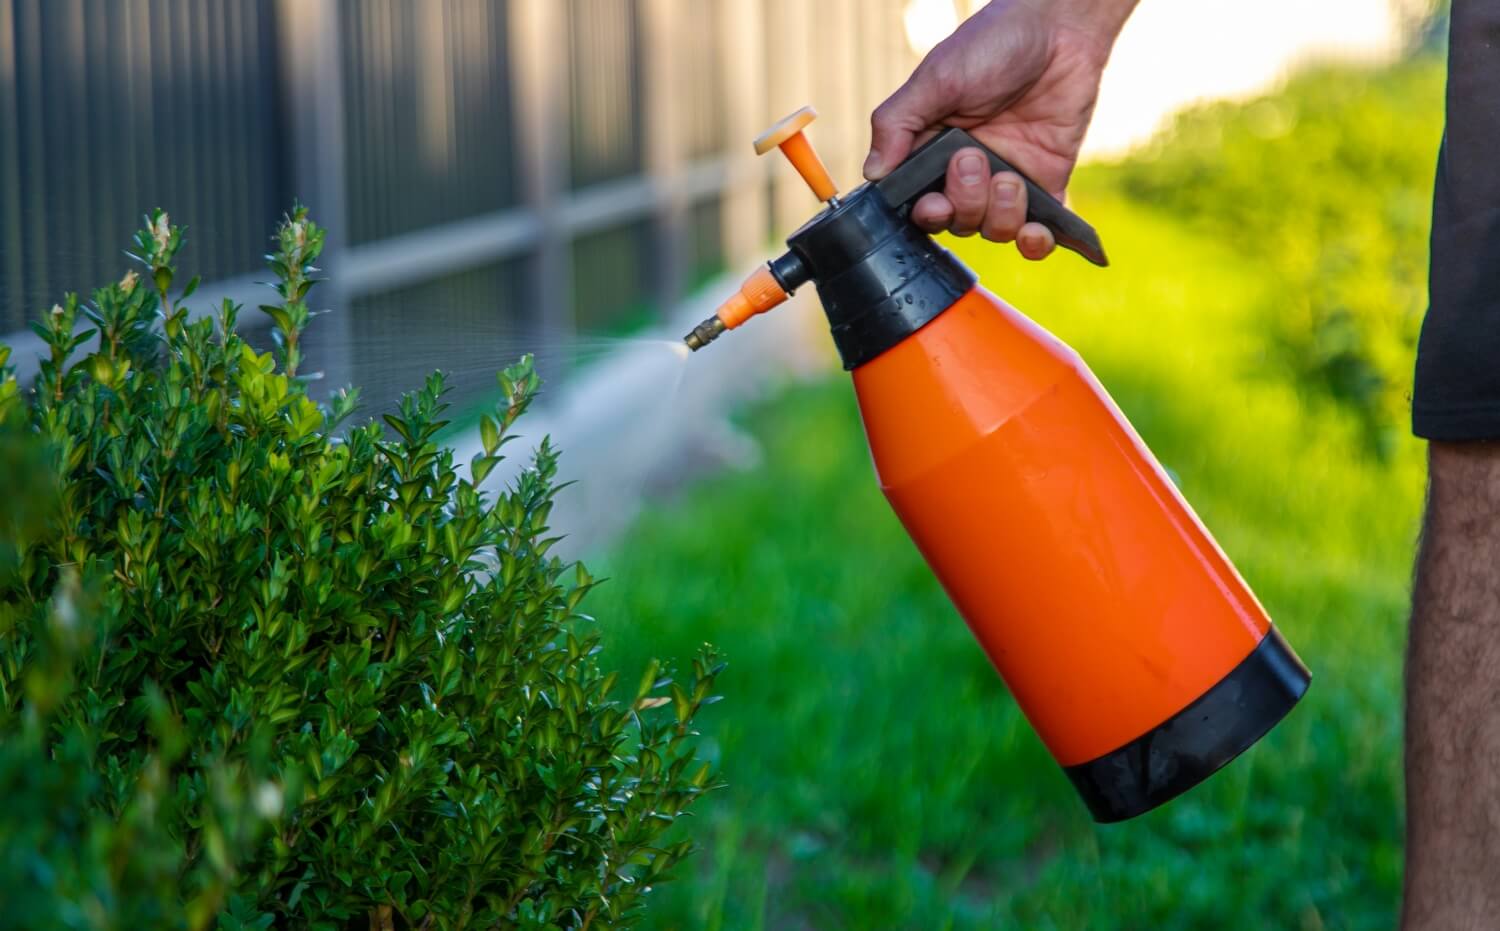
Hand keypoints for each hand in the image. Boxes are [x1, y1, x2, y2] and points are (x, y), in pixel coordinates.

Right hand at [864, 0, 1133, 258]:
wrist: (1058, 29)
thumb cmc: (992, 45)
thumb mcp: (935, 79)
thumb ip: (896, 125)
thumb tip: (872, 175)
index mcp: (931, 152)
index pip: (918, 204)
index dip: (927, 213)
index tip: (934, 200)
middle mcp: (966, 173)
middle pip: (956, 222)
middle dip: (965, 203)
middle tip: (973, 160)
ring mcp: (1005, 181)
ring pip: (994, 230)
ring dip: (1000, 214)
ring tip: (1010, 177)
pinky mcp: (1045, 185)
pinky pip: (1037, 234)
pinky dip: (1037, 243)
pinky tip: (1038, 231)